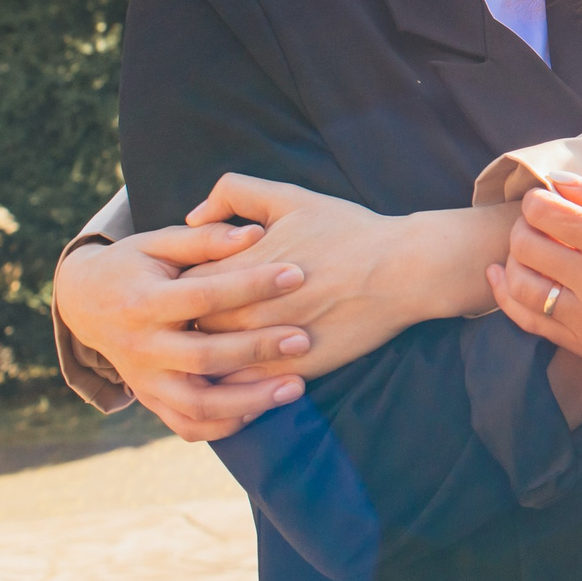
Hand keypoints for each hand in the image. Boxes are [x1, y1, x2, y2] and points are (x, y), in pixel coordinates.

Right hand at [54, 223, 310, 441]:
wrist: (84, 304)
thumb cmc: (134, 265)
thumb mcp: (158, 242)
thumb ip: (205, 239)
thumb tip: (255, 233)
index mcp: (143, 302)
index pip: (203, 296)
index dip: (251, 284)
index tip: (296, 274)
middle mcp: (141, 347)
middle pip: (203, 357)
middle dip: (256, 350)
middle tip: (303, 339)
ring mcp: (145, 380)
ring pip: (197, 404)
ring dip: (249, 400)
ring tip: (296, 387)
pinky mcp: (151, 400)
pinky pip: (188, 425)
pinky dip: (225, 424)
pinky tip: (262, 408)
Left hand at [185, 174, 512, 377]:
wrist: (402, 270)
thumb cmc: (349, 231)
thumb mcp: (292, 198)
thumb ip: (236, 192)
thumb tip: (195, 213)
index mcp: (241, 268)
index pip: (182, 287)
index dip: (179, 287)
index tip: (185, 287)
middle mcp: (248, 310)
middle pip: (190, 328)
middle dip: (185, 324)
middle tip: (186, 321)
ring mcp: (269, 344)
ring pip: (213, 363)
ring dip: (205, 357)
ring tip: (203, 350)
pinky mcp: (293, 370)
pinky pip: (246, 388)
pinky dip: (233, 384)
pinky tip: (232, 374)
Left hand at [489, 175, 581, 378]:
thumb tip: (558, 181)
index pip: (548, 214)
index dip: (536, 200)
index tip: (543, 198)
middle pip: (527, 245)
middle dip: (523, 225)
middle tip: (538, 221)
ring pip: (521, 284)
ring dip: (513, 258)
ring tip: (529, 247)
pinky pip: (528, 320)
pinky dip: (507, 295)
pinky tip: (503, 276)